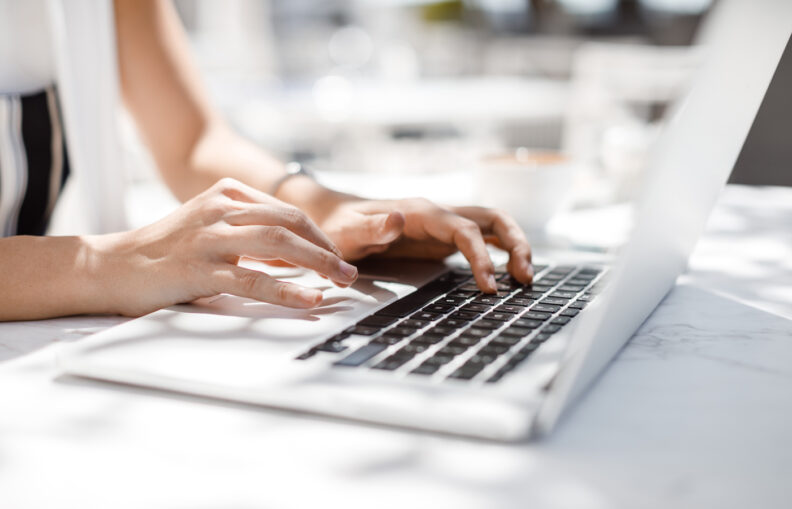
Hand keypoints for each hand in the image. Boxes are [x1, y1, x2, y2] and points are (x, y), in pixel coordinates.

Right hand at [94, 178, 357, 315]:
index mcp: (227, 193)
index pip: (288, 211)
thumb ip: (250, 231)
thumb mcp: (212, 226)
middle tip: (349, 272)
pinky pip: (253, 279)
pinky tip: (311, 299)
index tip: (337, 258)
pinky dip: (288, 290)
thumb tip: (297, 253)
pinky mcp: (199, 268)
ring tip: (342, 281)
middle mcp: (221, 209)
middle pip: (290, 223)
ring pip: (278, 244)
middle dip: (327, 248)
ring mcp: (209, 237)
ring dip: (318, 263)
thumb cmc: (168, 250)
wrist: (113, 266)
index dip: (319, 236)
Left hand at [315, 197, 532, 292]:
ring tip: (525, 279)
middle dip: (516, 244)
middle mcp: (439, 214)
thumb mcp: (348, 232)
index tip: (489, 286)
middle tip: (525, 279)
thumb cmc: (339, 226)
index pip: (464, 229)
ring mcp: (444, 224)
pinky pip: (482, 238)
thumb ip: (372, 229)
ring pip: (493, 225)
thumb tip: (398, 220)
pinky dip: (501, 252)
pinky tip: (508, 274)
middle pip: (492, 218)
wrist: (333, 216)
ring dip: (515, 246)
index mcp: (421, 212)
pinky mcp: (444, 237)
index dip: (482, 256)